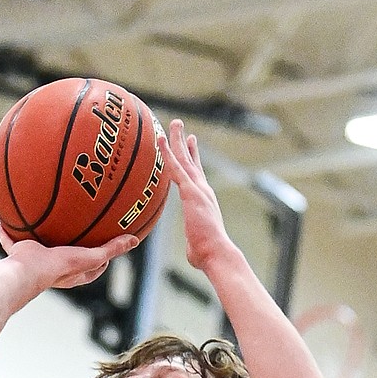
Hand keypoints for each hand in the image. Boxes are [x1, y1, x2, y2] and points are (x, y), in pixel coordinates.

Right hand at [0, 226, 137, 291]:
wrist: (28, 271)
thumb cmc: (59, 268)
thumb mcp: (91, 257)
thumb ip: (112, 249)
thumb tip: (134, 239)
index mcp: (73, 273)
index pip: (94, 266)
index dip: (103, 257)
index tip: (108, 243)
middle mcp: (54, 268)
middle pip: (66, 255)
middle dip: (71, 243)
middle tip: (78, 227)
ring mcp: (35, 261)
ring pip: (38, 246)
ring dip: (40, 235)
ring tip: (43, 219)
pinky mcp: (19, 255)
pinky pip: (12, 241)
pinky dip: (8, 233)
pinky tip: (6, 218)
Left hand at [162, 119, 233, 271]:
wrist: (216, 252)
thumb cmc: (206, 255)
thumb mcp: (196, 244)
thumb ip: (193, 241)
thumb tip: (194, 252)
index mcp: (204, 200)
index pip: (196, 174)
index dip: (193, 158)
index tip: (190, 143)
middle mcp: (203, 190)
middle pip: (191, 161)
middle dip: (185, 143)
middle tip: (180, 126)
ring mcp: (198, 189)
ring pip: (184, 159)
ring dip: (177, 140)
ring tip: (172, 123)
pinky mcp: (191, 192)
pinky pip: (176, 168)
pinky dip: (167, 153)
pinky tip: (160, 140)